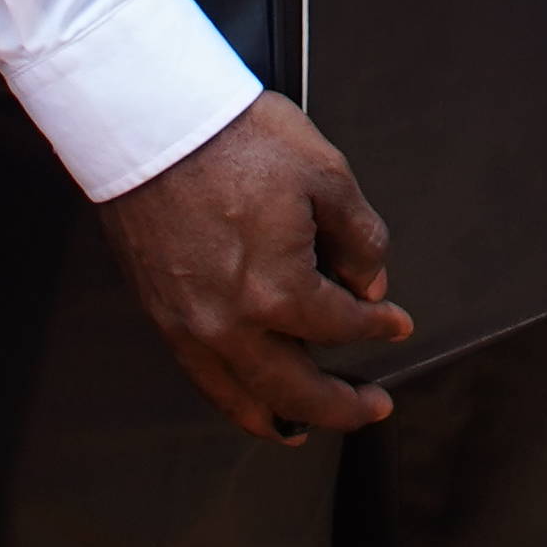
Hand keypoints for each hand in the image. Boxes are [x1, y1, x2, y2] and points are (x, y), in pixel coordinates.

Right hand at [93, 94, 410, 441]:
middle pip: (298, 390)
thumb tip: (370, 281)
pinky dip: (233, 399)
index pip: (344, 326)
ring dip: (286, 417)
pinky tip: (249, 398)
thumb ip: (360, 238)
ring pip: (243, 399)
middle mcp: (231, 324)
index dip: (379, 326)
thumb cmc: (230, 138)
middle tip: (373, 404)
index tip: (395, 323)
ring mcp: (190, 326)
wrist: (150, 123)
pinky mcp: (161, 316)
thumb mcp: (326, 175)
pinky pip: (203, 379)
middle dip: (344, 404)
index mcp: (278, 289)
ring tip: (312, 424)